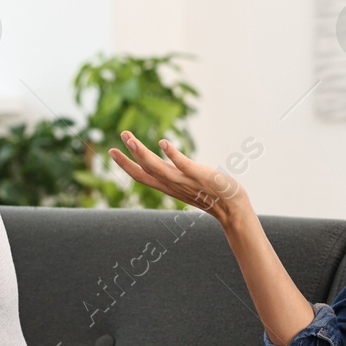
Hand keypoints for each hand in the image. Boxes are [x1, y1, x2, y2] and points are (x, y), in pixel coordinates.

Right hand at [107, 131, 249, 225]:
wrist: (232, 208)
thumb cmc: (211, 194)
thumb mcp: (186, 183)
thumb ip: (175, 172)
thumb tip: (167, 157)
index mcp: (168, 186)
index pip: (141, 176)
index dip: (125, 165)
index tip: (112, 151)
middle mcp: (173, 185)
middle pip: (144, 172)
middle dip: (126, 160)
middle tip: (114, 143)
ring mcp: (185, 181)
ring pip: (158, 168)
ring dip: (142, 153)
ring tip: (129, 138)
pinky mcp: (199, 175)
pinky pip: (183, 165)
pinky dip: (172, 155)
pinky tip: (163, 142)